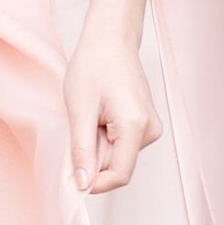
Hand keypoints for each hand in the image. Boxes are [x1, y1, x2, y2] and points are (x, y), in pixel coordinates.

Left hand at [63, 15, 158, 192]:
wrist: (111, 40)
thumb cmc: (93, 67)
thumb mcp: (79, 110)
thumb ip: (82, 150)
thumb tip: (82, 183)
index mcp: (136, 126)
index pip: (119, 175)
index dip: (94, 183)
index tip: (71, 177)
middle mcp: (151, 130)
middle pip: (118, 166)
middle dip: (94, 159)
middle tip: (78, 129)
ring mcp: (152, 128)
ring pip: (119, 156)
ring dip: (99, 146)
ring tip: (91, 116)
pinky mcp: (147, 125)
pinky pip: (123, 145)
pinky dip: (106, 138)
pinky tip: (100, 115)